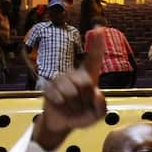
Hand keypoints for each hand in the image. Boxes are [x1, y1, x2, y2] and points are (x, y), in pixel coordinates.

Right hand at [32, 34, 106, 149]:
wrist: (62, 122)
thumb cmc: (81, 114)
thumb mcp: (97, 115)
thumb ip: (102, 106)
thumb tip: (97, 94)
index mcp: (88, 77)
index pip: (93, 58)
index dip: (97, 44)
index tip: (99, 28)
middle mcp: (74, 74)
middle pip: (86, 83)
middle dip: (86, 100)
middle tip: (82, 106)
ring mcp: (60, 80)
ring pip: (71, 93)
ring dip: (74, 107)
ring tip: (72, 108)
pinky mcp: (49, 88)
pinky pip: (59, 99)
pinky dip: (64, 109)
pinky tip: (62, 108)